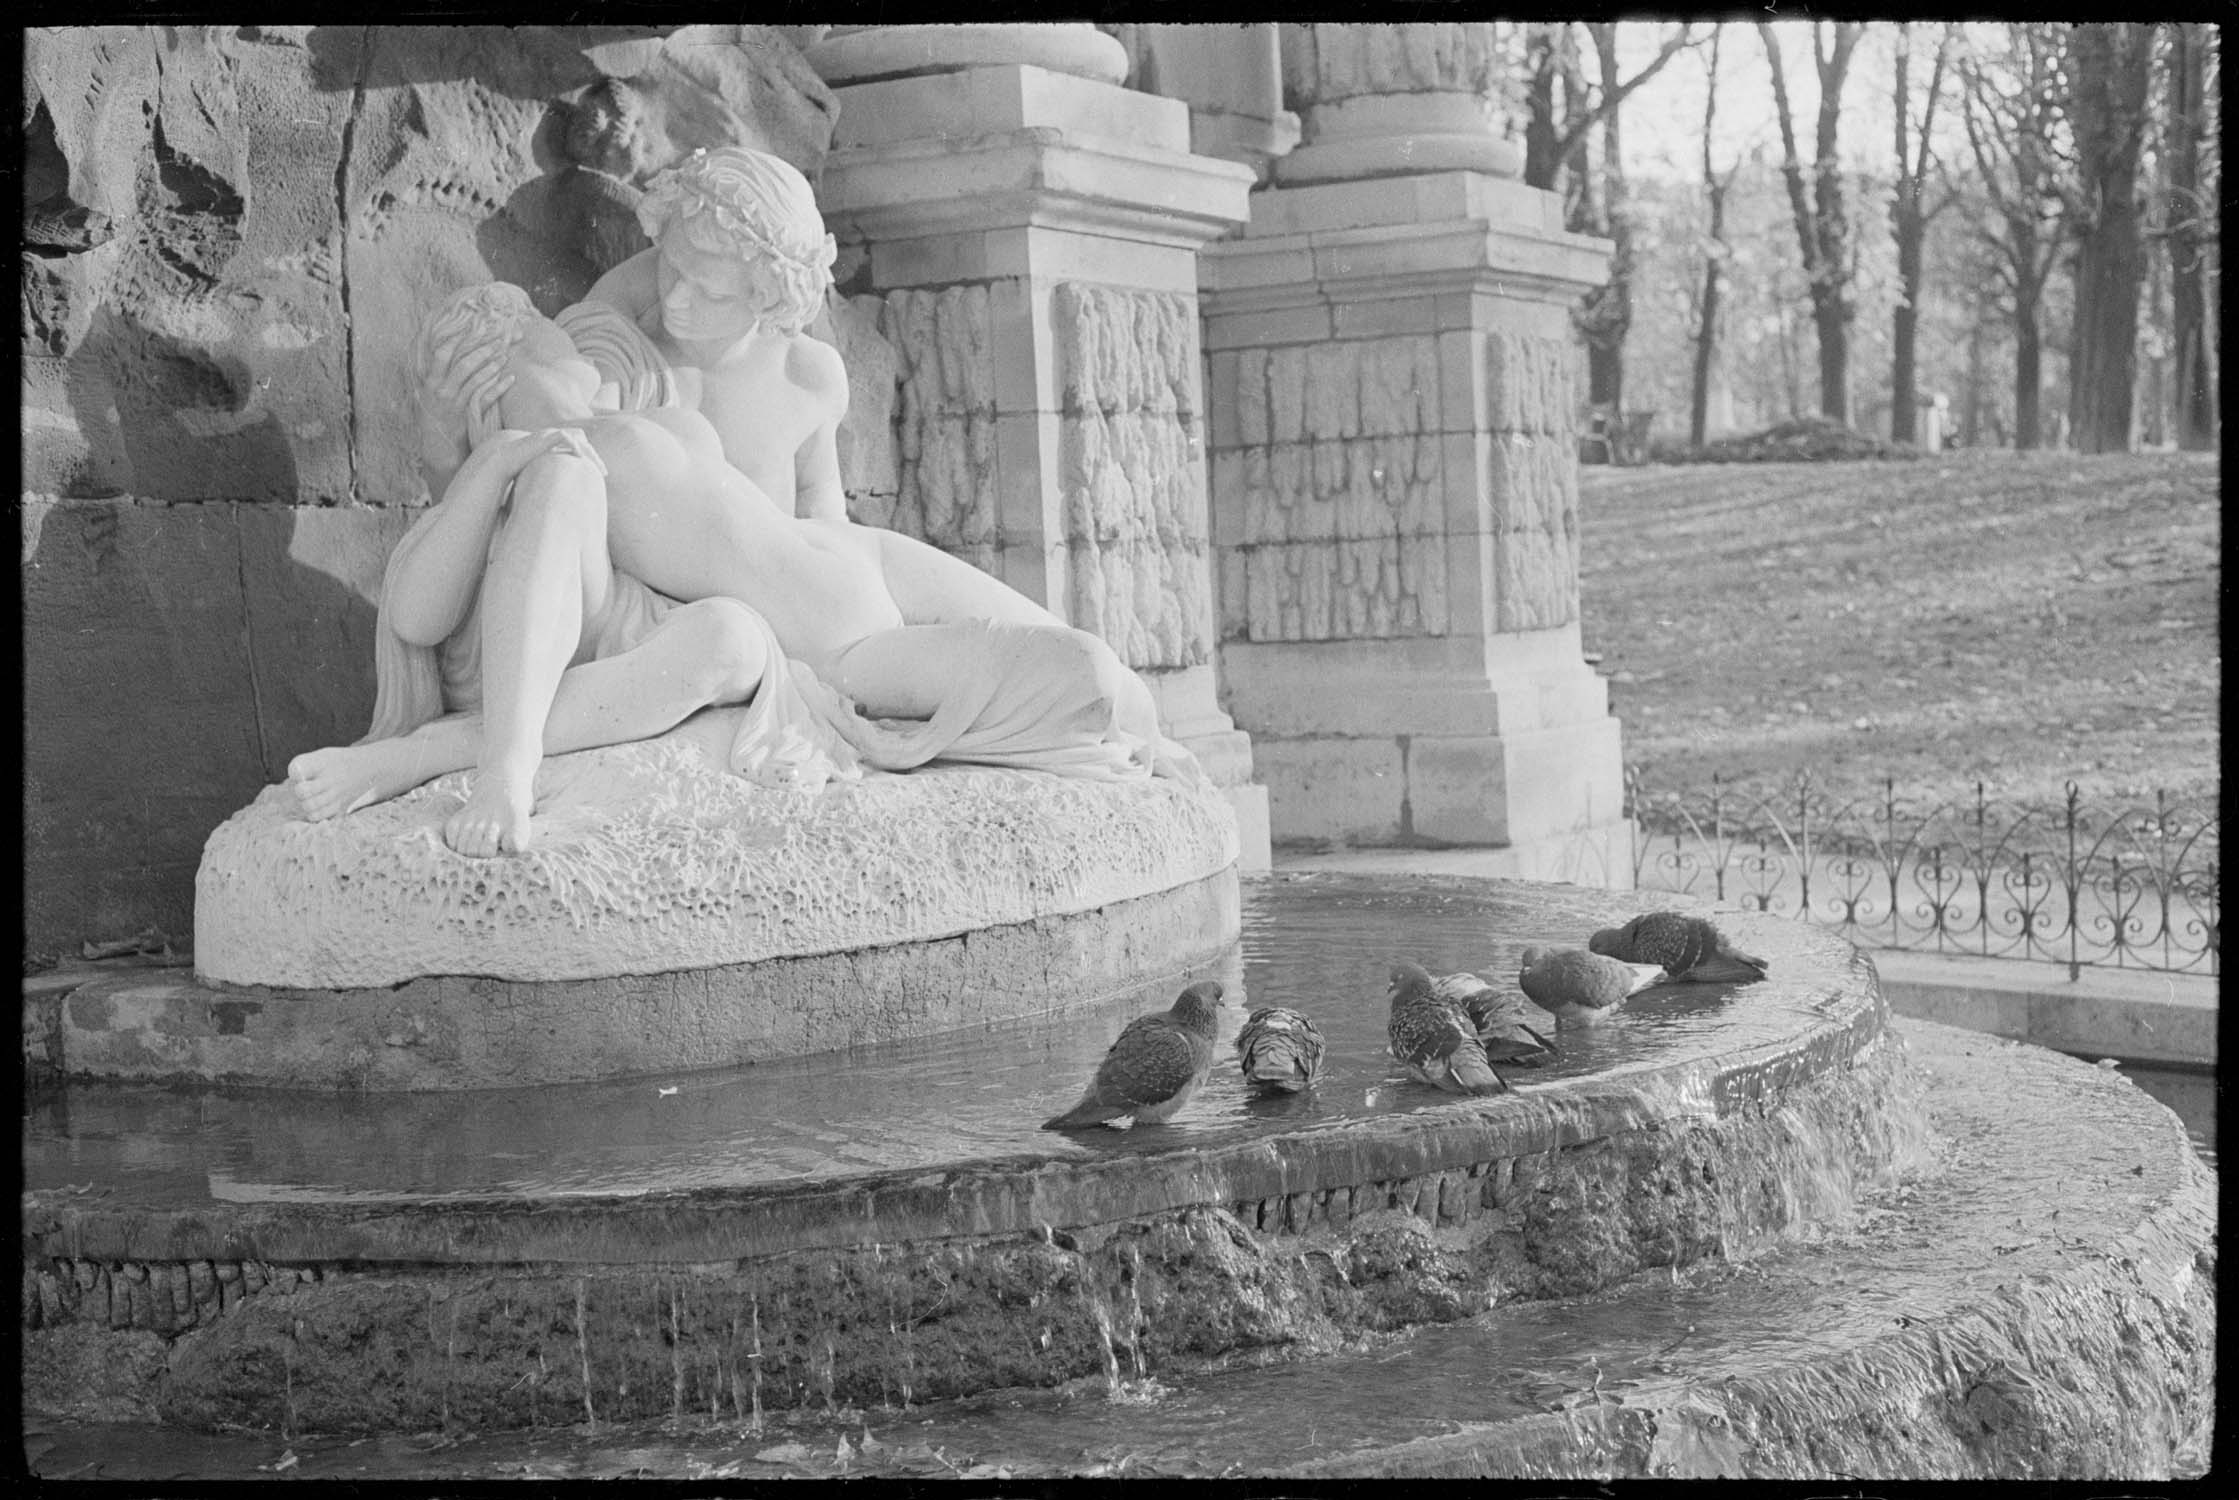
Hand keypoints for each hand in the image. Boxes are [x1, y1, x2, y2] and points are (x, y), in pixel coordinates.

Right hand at [416, 329, 516, 463]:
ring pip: (477, 380)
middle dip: (482, 350)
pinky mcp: (469, 416)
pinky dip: (500, 387)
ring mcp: (456, 403)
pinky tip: (510, 378)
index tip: (470, 328)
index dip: (456, 340)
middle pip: (464, 364)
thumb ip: (434, 375)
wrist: (439, 448)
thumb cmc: (435, 417)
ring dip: (493, 366)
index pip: (441, 355)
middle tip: (498, 339)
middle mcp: (442, 391)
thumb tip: (441, 350)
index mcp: (430, 382)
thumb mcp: (426, 394)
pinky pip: (487, 398)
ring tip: (505, 355)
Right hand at [460, 427, 595, 484]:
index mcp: (554, 445)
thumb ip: (553, 482)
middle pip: (583, 439)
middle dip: (594, 456)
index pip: (579, 446)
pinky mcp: (543, 436)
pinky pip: (564, 437)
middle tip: (604, 473)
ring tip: (598, 468)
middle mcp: (553, 437)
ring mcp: (549, 435)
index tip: (600, 474)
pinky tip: (580, 458)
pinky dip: (573, 446)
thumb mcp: (542, 478)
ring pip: (578, 437)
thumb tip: (562, 503)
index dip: (590, 458)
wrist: (502, 463)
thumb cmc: (520, 473)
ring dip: (589, 452)